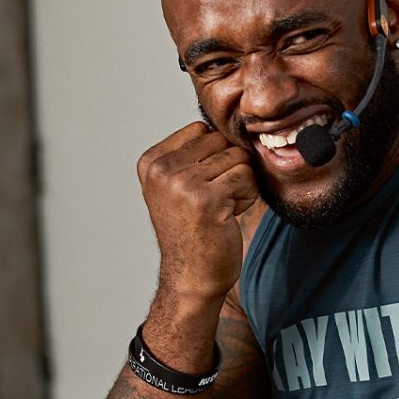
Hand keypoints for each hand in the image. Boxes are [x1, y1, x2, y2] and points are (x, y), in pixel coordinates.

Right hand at [137, 122, 257, 299]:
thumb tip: (226, 122)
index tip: (201, 188)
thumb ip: (191, 154)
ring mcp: (182, 184)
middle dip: (228, 169)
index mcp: (151, 162)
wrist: (192, 276)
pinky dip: (247, 196)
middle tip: (214, 201)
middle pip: (222, 141)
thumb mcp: (176, 186)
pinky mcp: (207, 199)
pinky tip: (228, 216)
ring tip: (221, 209)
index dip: (213, 157)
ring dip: (240, 184)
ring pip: (238, 158)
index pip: (201, 130)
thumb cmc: (193, 230)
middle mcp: (161, 170)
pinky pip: (247, 177)